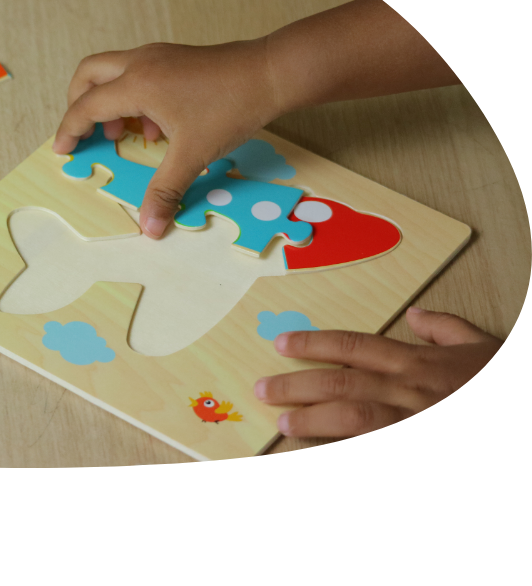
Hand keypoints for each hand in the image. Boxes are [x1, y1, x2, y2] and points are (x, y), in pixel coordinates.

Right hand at [52, 40, 279, 237]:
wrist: (270, 72)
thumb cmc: (230, 108)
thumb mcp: (194, 154)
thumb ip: (166, 190)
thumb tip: (149, 227)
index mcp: (136, 84)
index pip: (86, 106)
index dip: (70, 130)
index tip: (62, 150)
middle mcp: (140, 63)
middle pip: (88, 75)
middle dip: (79, 104)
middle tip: (86, 134)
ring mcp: (158, 56)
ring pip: (114, 72)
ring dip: (109, 101)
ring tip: (125, 134)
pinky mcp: (174, 58)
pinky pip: (138, 74)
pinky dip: (134, 97)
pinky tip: (158, 127)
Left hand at [254, 307, 502, 437]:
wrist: (530, 404)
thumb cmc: (499, 377)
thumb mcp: (482, 346)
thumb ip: (445, 328)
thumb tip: (415, 314)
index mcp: (419, 363)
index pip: (355, 347)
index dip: (314, 344)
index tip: (281, 344)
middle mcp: (411, 391)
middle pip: (342, 385)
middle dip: (297, 385)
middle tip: (261, 388)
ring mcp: (414, 422)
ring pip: (355, 420)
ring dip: (314, 422)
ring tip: (283, 422)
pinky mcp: (416, 443)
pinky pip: (372, 446)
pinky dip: (346, 448)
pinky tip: (319, 451)